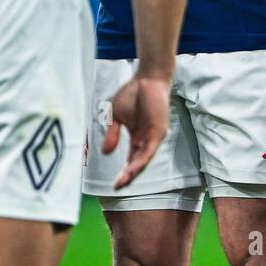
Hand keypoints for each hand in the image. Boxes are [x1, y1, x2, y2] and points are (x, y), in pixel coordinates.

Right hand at [102, 74, 170, 189]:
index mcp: (137, 137)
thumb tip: (106, 152)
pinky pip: (149, 150)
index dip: (123, 172)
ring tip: (122, 181)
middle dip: (128, 176)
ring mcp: (153, 136)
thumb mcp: (116, 116)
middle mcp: (146, 140)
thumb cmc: (133, 93)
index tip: (113, 184)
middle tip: (116, 187)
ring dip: (133, 171)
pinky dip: (140, 159)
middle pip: (138, 163)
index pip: (131, 159)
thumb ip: (112, 134)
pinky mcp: (158, 131)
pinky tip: (132, 168)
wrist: (147, 78)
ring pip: (143, 159)